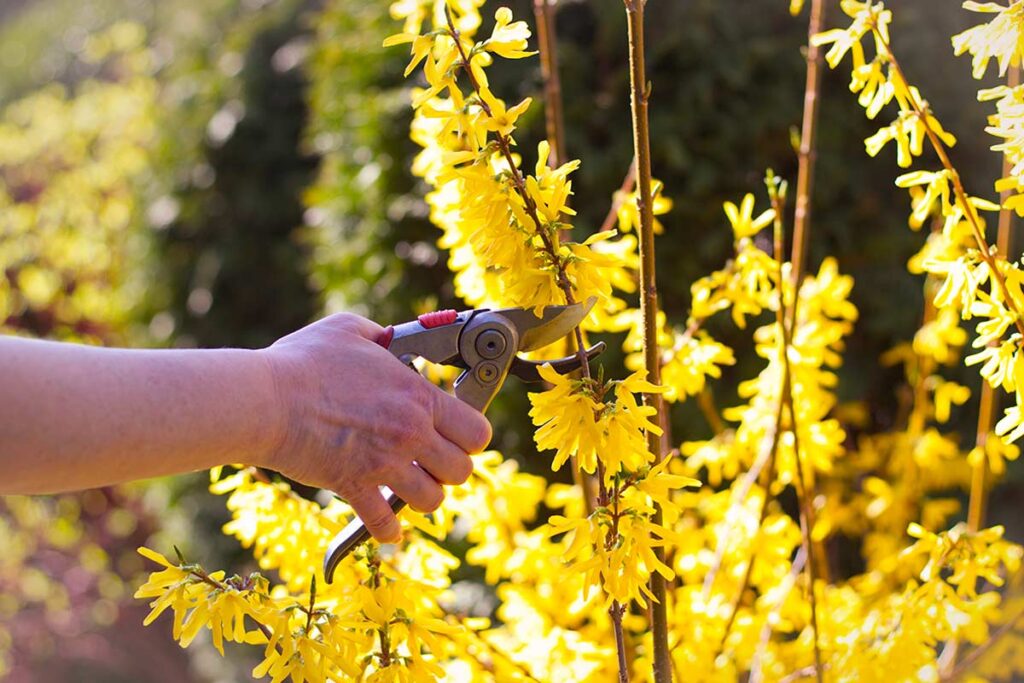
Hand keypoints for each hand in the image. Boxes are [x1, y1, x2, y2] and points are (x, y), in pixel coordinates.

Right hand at [258, 313, 491, 542]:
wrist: (264, 399)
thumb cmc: (303, 362)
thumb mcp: (348, 330)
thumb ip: (380, 335)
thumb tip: (389, 338)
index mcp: (417, 396)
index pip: (476, 431)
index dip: (470, 435)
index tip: (455, 433)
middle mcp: (410, 433)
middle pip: (461, 470)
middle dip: (450, 468)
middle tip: (431, 460)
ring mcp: (384, 463)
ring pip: (432, 500)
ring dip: (423, 495)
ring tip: (408, 485)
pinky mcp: (354, 487)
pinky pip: (385, 524)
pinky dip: (388, 529)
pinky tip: (386, 524)